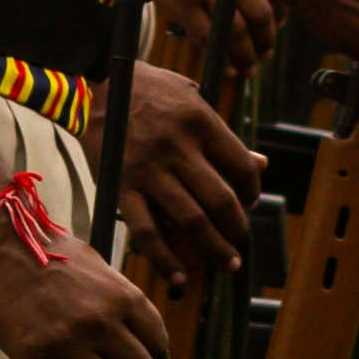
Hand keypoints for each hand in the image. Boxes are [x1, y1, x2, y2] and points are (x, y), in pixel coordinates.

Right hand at [119, 60, 262, 266]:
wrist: (96, 82)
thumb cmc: (151, 90)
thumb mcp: (193, 99)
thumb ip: (225, 136)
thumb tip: (262, 165)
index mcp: (201, 122)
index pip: (241, 167)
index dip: (252, 191)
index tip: (250, 203)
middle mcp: (177, 148)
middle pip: (220, 201)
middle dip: (236, 230)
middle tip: (239, 244)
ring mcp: (148, 170)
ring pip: (190, 221)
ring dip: (212, 249)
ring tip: (224, 263)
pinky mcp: (121, 186)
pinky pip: (147, 231)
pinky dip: (165, 259)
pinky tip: (180, 276)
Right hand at [148, 0, 273, 65]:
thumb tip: (255, 16)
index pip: (265, 5)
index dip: (272, 29)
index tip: (270, 42)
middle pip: (256, 18)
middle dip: (262, 45)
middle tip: (260, 60)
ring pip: (233, 32)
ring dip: (243, 56)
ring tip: (244, 70)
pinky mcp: (180, 3)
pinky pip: (204, 38)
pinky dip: (217, 57)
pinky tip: (223, 68)